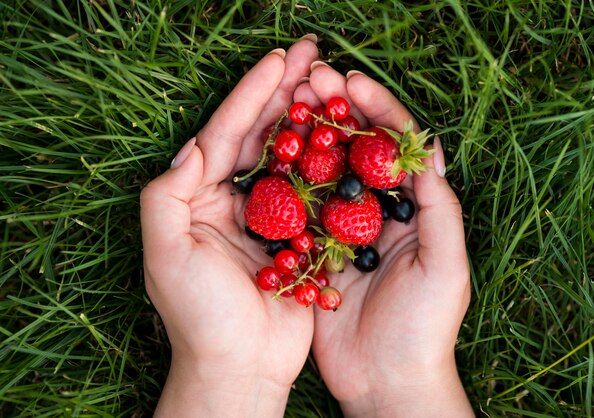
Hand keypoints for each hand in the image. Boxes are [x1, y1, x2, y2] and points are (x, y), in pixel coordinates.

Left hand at [140, 37, 318, 416]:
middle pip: (259, 135)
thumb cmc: (198, 317)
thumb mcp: (166, 256)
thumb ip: (167, 196)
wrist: (239, 368)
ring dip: (310, 119)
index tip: (278, 60)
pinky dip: (329, 162)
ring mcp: (268, 217)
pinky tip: (348, 136)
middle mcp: (231, 199)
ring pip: (290, 156)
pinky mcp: (298, 236)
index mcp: (197, 197)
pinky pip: (315, 190)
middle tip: (312, 54)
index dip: (251, 94)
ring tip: (332, 84)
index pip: (224, 133)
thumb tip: (192, 146)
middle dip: (284, 93)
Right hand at [297, 64, 473, 416]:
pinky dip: (287, 181)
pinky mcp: (315, 252)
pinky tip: (268, 157)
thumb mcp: (446, 269)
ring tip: (286, 103)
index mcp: (414, 211)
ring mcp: (344, 231)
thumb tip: (428, 152)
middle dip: (337, 112)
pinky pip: (300, 210)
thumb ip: (440, 211)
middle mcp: (379, 213)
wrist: (385, 382)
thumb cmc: (424, 329)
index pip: (398, 147)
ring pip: (325, 172)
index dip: (377, 110)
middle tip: (310, 78)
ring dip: (308, 136)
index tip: (350, 83)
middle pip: (358, 150)